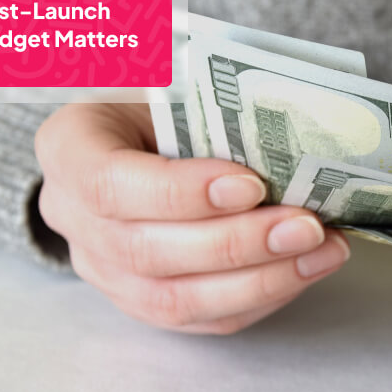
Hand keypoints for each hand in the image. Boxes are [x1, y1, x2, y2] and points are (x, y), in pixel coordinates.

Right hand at [35, 103, 349, 333]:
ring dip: (261, 280)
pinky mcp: (145, 302)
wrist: (144, 137)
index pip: (109, 184)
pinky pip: (204, 318)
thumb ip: (202, 92)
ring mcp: (105, 270)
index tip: (251, 184)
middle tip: (306, 225)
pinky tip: (307, 269)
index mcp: (69, 150)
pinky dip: (263, 296)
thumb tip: (285, 113)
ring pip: (176, 300)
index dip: (181, 192)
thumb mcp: (168, 73)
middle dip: (237, 243)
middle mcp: (73, 218)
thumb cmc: (164, 98)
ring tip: (322, 251)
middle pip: (146, 251)